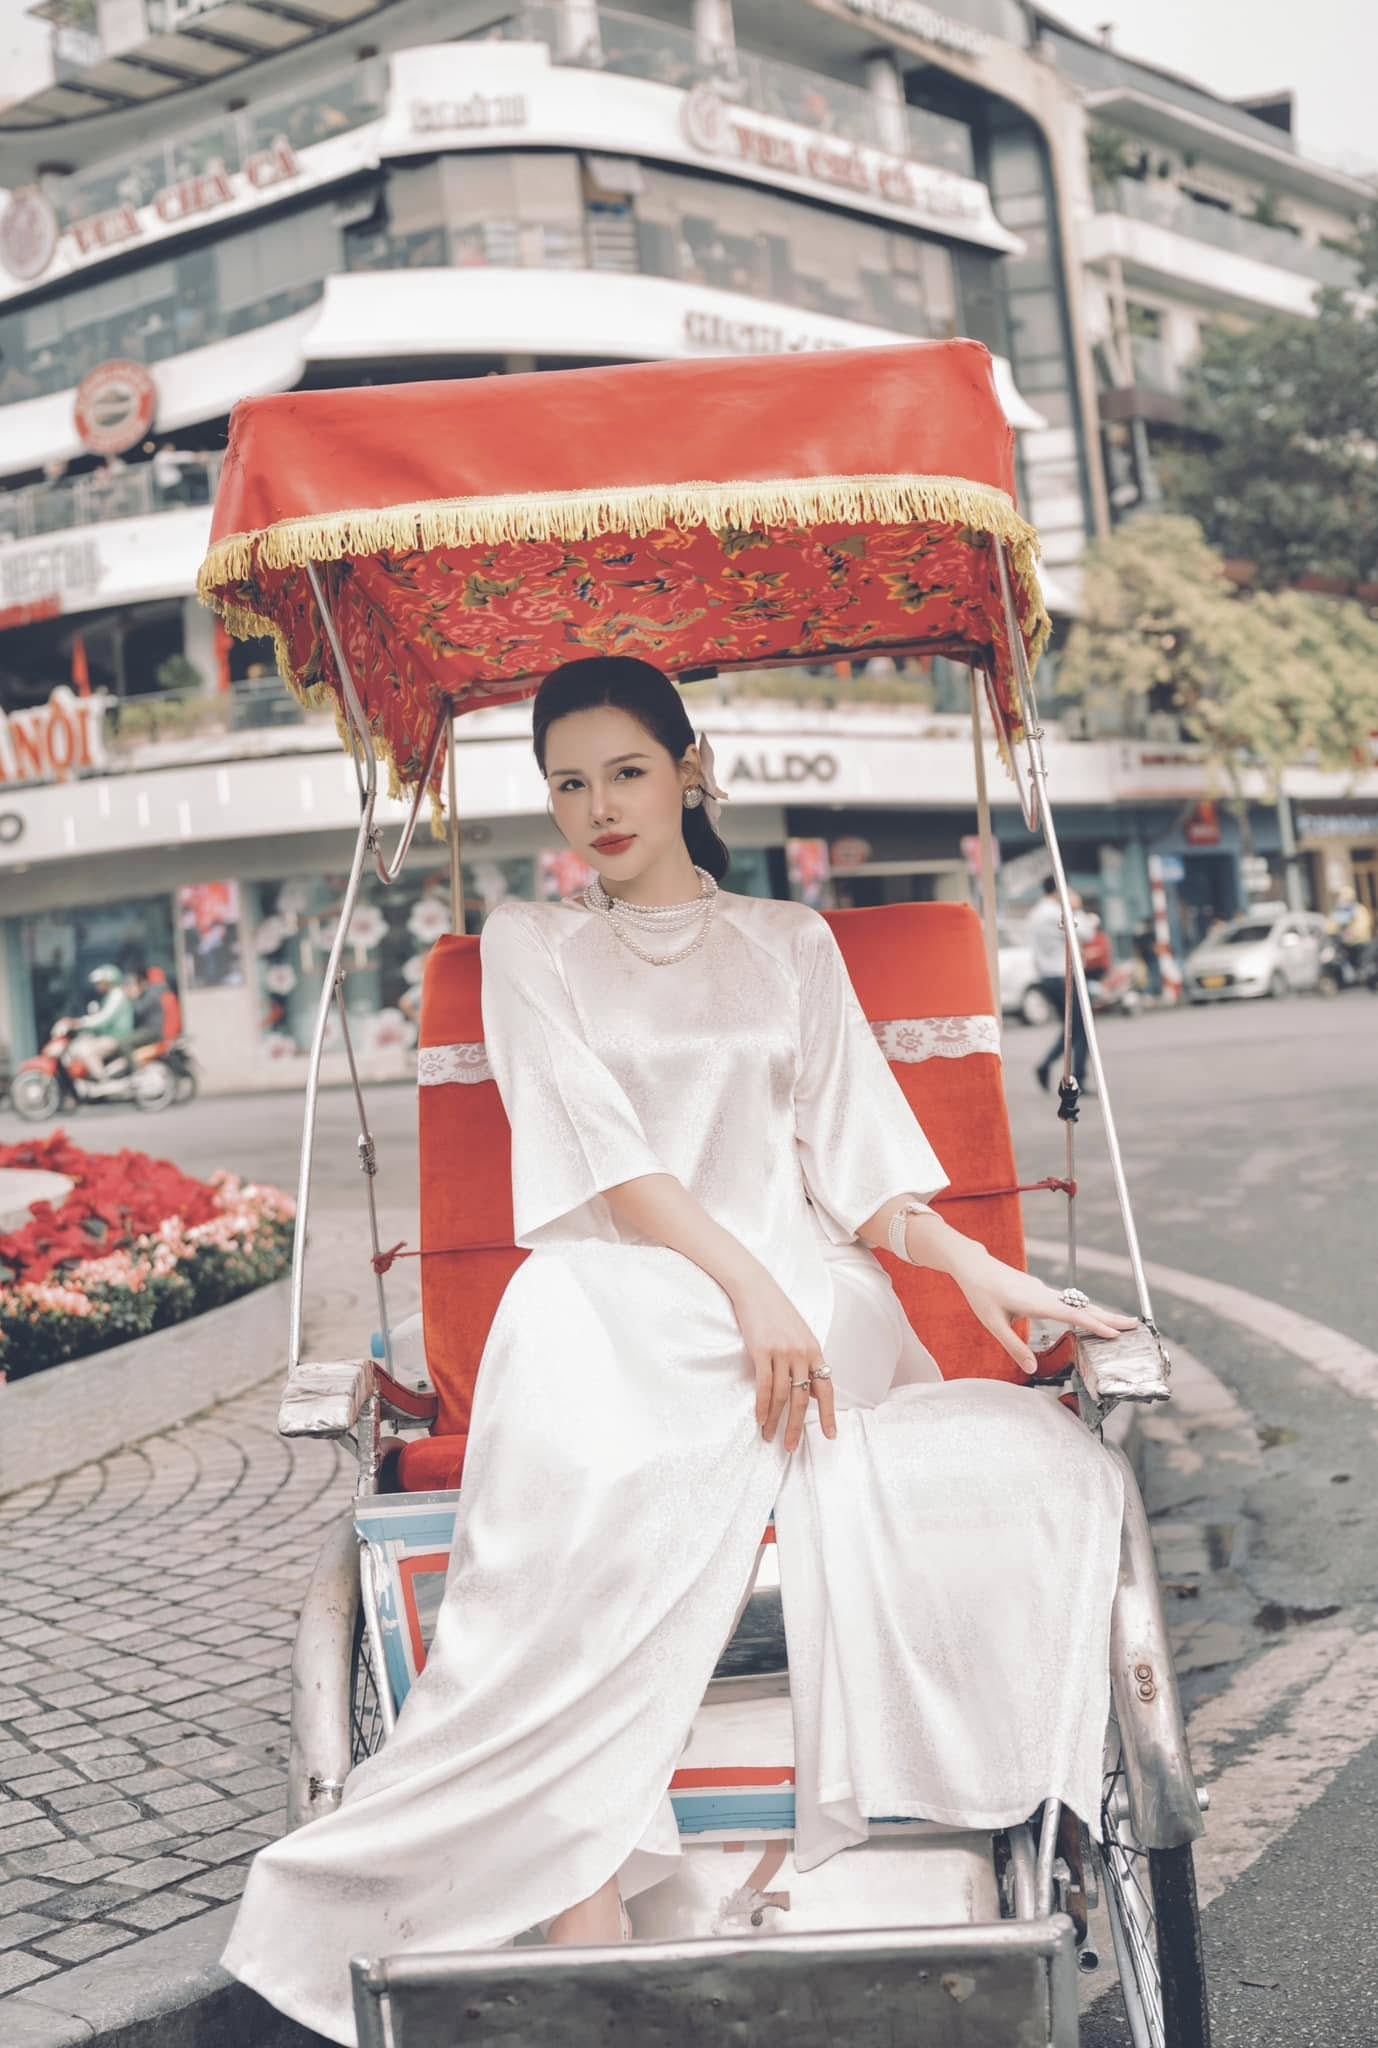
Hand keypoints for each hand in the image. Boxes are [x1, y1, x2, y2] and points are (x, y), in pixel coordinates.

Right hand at [729, 1270, 836, 1450]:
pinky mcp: (762, 1350)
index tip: (831, 1436)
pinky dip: (762, 1405)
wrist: (756, 1288)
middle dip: (798, 1427)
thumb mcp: (799, 1334)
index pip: (826, 1388)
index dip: (829, 1414)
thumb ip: (806, 1360)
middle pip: (804, 1399)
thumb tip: (811, 1389)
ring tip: (769, 1436)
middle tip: (792, 1447)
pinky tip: (759, 1418)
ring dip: (775, 1420)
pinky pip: (764, 1385)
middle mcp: (802, 1353)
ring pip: (783, 1396)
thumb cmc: (776, 1312)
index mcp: (814, 1350)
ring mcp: (783, 1352)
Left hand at [943, 1240, 1135, 1375]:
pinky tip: (1088, 1317)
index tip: (1117, 1334)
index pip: (1073, 1317)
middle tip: (1135, 1326)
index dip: (1096, 1326)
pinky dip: (1084, 1309)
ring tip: (1118, 1324)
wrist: (974, 1266)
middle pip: (1083, 1308)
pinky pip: (1068, 1301)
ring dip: (1099, 1313)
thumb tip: (1031, 1370)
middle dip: (1110, 1317)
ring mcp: (1044, 1290)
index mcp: (1037, 1303)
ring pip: (1077, 1303)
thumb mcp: (994, 1325)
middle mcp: (1046, 1295)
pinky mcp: (1040, 1290)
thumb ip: (1014, 1347)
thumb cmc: (982, 1294)